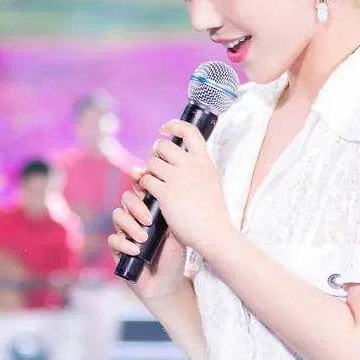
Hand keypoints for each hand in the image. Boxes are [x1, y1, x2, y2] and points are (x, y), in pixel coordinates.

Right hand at [109, 166, 190, 302]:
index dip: (138, 180)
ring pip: (118, 216)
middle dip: (136, 207)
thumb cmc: (174, 257)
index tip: (142, 178)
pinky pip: (112, 239)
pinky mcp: (117, 249)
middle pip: (127, 198)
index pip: (141, 188)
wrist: (168, 283)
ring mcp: (125, 232)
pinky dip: (124, 243)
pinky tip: (135, 250)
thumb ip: (172, 214)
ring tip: (144, 239)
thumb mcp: (178, 234)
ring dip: (130, 225)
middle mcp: (136, 217)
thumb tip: (167, 192)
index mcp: (151, 210)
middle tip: (149, 221)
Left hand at [137, 119, 232, 257]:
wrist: (214, 233)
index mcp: (205, 161)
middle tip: (157, 167)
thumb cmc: (211, 213)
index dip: (174, 125)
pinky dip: (145, 186)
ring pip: (151, 163)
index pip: (190, 131)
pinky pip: (146, 180)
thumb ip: (196, 168)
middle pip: (162, 145)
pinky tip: (151, 194)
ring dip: (148, 172)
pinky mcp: (166, 193)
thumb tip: (176, 160)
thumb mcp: (210, 182)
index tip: (164, 130)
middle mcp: (192, 166)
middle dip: (155, 155)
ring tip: (154, 183)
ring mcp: (179, 178)